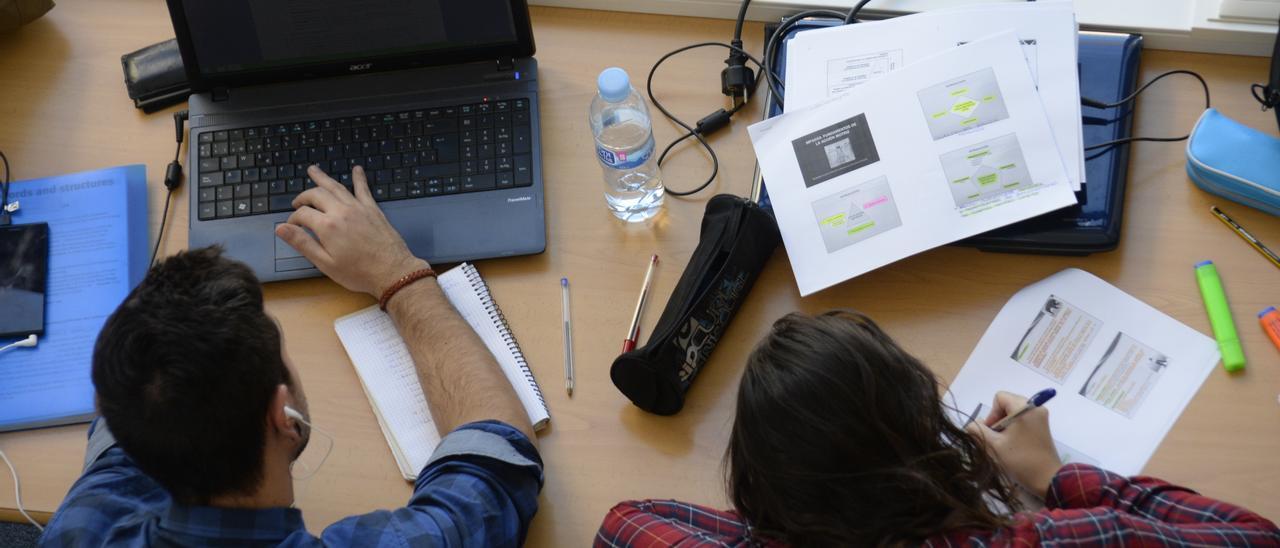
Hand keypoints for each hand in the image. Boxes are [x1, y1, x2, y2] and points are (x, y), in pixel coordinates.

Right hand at [275, 165, 428, 296]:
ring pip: (336, 187)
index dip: (293, 219)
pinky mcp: (372, 209)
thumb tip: (281, 229)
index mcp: (327, 226)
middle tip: (297, 202)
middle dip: (303, 197)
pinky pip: (363, 189)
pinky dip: (359, 178)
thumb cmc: (358, 272)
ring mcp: (358, 208)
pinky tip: (357, 169)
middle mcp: (341, 211)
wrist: (392, 272)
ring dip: (323, 178)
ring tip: (313, 169)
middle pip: (316, 195)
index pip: (302, 214)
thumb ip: (302, 243)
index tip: (291, 226)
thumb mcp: (325, 263)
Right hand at [966, 391, 1062, 497]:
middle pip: (1007, 404)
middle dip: (998, 419)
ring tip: (1005, 443)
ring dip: (1006, 425)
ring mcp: (1041, 417)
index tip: (992, 431)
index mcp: (1024, 408)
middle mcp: (1035, 408)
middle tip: (997, 438)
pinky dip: (1015, 428)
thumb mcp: (994, 445)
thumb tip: (972, 424)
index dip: (992, 413)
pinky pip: (1023, 420)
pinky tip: (1014, 444)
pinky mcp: (1043, 426)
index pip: (1000, 397)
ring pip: (1014, 413)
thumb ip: (979, 430)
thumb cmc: (1020, 459)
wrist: (1047, 478)